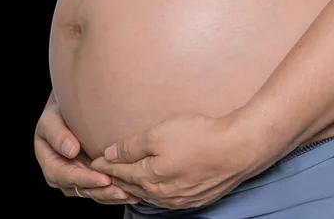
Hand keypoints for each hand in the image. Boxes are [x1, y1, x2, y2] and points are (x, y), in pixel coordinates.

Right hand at [34, 92, 140, 203]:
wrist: (71, 112)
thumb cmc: (59, 112)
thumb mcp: (52, 119)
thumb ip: (57, 134)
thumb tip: (71, 151)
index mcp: (50, 162)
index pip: (65, 176)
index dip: (84, 179)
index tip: (103, 178)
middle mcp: (62, 175)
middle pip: (81, 189)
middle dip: (102, 191)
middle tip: (122, 190)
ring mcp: (77, 178)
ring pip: (94, 193)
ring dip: (112, 195)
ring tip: (130, 193)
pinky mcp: (90, 178)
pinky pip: (102, 190)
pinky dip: (116, 193)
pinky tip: (132, 192)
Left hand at [91, 113, 267, 208]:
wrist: (238, 149)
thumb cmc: (199, 137)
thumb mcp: (158, 134)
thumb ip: (131, 146)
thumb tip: (109, 153)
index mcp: (149, 178)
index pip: (120, 172)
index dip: (106, 166)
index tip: (94, 161)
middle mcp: (162, 194)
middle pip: (133, 186)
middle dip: (117, 179)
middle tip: (105, 174)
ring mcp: (181, 199)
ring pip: (151, 195)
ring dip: (137, 187)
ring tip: (127, 182)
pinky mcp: (198, 198)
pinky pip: (169, 198)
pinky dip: (157, 192)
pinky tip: (158, 187)